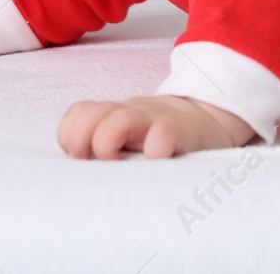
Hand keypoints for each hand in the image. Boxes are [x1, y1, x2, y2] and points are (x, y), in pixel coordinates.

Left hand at [57, 94, 256, 159]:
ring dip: (107, 145)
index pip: (76, 115)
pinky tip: (153, 165)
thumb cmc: (160, 133)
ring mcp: (152, 119)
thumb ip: (102, 139)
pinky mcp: (177, 132)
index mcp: (111, 113)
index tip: (83, 160)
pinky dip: (151, 154)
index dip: (70, 138)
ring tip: (120, 166)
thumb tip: (79, 165)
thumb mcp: (128, 130)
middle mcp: (126, 113)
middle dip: (80, 143)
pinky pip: (160, 138)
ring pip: (116, 122)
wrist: (208, 117)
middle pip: (86, 116)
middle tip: (99, 165)